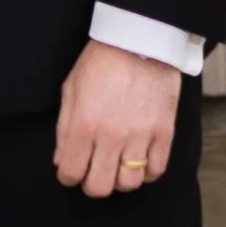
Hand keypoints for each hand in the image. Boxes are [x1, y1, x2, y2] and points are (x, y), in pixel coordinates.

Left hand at [54, 39, 179, 199]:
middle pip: (99, 187)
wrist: (141, 39)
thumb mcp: (71, 89)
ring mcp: (140, 136)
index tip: (71, 170)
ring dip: (120, 179)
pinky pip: (156, 170)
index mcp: (84, 125)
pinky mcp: (164, 132)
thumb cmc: (102, 61)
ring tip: (118, 165)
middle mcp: (111, 136)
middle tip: (93, 171)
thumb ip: (64, 128)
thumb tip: (61, 161)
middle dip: (92, 184)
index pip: (70, 173)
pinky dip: (146, 172)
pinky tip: (139, 160)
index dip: (67, 176)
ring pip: (129, 184)